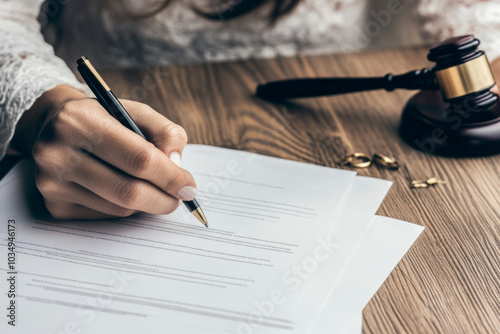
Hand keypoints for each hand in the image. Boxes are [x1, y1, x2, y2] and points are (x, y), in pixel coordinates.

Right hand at [13, 85, 196, 218]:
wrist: (51, 125)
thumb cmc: (103, 118)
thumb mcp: (135, 112)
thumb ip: (166, 133)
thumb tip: (177, 168)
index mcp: (81, 121)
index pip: (139, 158)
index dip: (171, 177)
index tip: (188, 186)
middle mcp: (58, 153)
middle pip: (129, 191)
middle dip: (163, 199)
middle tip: (179, 197)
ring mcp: (52, 182)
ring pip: (119, 208)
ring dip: (146, 204)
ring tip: (152, 189)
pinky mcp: (53, 205)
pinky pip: (105, 216)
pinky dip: (124, 208)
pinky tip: (122, 189)